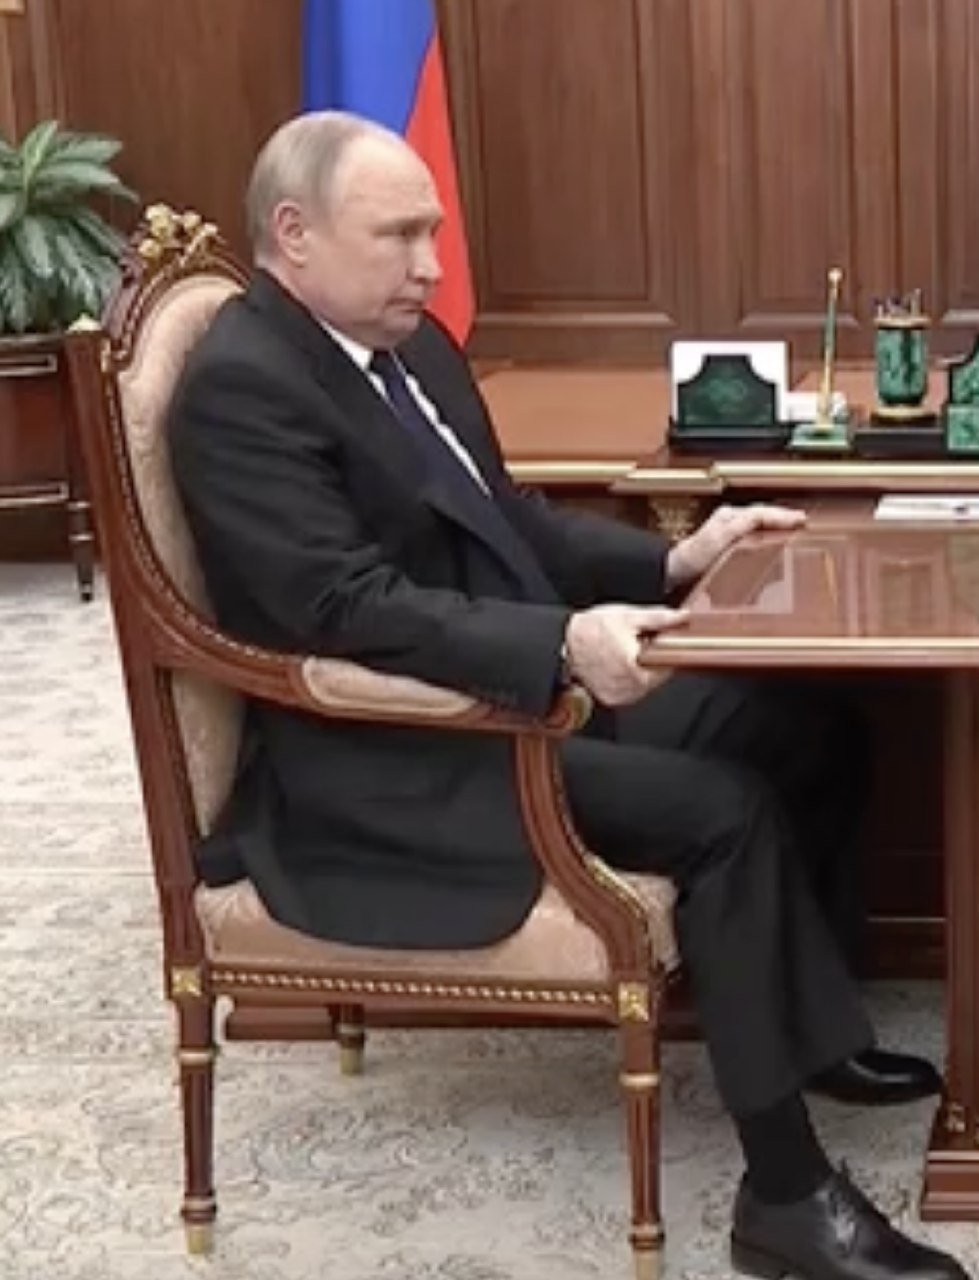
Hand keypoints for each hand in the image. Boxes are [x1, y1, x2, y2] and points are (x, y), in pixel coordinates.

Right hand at [565, 604, 689, 706]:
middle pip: (658, 675)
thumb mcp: (627, 617)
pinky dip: (629, 679)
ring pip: (645, 684)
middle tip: (634, 645)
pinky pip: (631, 690)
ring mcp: (620, 696)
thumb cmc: (592, 628)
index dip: (663, 650)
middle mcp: (628, 687)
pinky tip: (618, 665)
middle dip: (651, 660)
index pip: (669, 663)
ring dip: (641, 671)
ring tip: (623, 654)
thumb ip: (658, 618)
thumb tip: (681, 617)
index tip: (653, 642)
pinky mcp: (612, 699)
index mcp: (636, 667)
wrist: (564, 641)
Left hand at [666, 503, 804, 587]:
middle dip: (784, 516)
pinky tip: (775, 541)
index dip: (782, 515)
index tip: (800, 519)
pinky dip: (768, 533)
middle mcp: (730, 519)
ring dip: (778, 524)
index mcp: (730, 515)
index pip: (762, 511)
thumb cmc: (694, 555)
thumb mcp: (719, 538)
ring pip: (760, 522)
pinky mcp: (729, 541)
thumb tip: (761, 515)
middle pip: (763, 514)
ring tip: (795, 527)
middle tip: (804, 521)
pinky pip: (754, 532)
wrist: (676, 569)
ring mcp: (730, 529)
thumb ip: (739, 526)